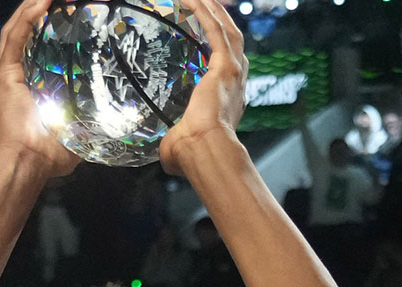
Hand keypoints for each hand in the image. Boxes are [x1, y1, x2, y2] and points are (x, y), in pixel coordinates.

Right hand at [0, 0, 80, 178]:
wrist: (29, 163)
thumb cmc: (51, 154)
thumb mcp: (79, 129)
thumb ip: (92, 118)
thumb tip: (118, 120)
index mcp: (35, 81)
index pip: (43, 43)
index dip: (57, 24)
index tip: (78, 9)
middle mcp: (19, 72)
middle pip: (30, 29)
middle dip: (47, 8)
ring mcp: (9, 71)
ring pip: (19, 27)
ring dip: (35, 6)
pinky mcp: (4, 74)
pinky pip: (15, 37)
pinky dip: (27, 18)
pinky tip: (42, 2)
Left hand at [159, 0, 247, 177]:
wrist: (205, 150)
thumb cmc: (192, 154)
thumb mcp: (180, 145)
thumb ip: (174, 144)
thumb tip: (165, 156)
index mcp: (229, 103)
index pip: (228, 70)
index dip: (222, 53)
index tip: (212, 43)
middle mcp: (236, 85)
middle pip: (233, 43)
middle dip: (222, 22)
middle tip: (209, 7)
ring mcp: (233, 73)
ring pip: (228, 31)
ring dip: (215, 11)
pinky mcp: (225, 65)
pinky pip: (216, 31)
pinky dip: (205, 13)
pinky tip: (193, 0)